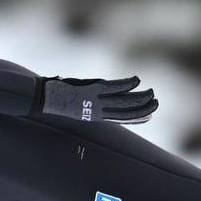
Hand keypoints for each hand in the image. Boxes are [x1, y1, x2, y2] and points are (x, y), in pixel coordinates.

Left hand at [36, 76, 157, 123]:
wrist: (44, 99)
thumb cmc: (59, 101)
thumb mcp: (78, 107)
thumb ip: (92, 104)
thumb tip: (102, 98)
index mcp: (95, 117)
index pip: (121, 120)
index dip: (137, 119)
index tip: (150, 116)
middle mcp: (98, 111)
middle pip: (127, 112)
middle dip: (143, 108)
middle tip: (156, 102)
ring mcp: (96, 100)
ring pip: (125, 101)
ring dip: (141, 97)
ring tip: (152, 92)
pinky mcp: (92, 89)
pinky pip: (115, 87)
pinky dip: (127, 84)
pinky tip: (137, 80)